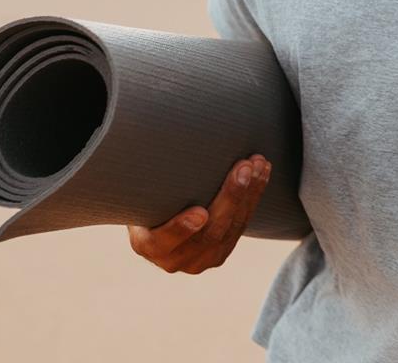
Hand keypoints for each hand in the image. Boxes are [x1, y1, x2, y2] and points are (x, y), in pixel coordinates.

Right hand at [126, 156, 269, 273]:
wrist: (153, 223)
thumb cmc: (141, 200)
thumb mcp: (135, 194)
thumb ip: (145, 181)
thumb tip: (144, 136)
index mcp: (147, 245)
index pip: (164, 240)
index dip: (181, 228)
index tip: (199, 213)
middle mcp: (174, 259)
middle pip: (209, 233)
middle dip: (231, 198)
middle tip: (244, 168)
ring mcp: (201, 260)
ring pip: (231, 228)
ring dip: (249, 193)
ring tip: (258, 164)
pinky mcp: (221, 252)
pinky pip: (241, 226)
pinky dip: (253, 198)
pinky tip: (261, 175)